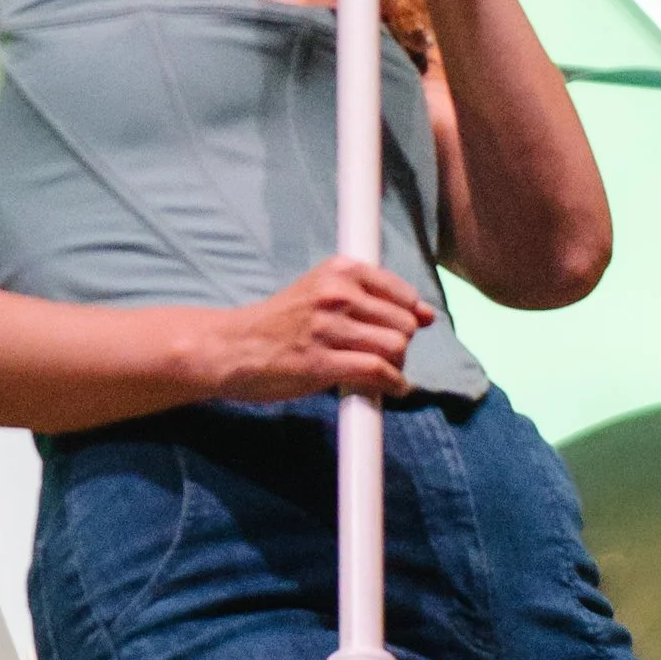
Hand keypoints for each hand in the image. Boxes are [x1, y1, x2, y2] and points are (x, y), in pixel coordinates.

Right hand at [210, 257, 432, 401]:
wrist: (232, 348)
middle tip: (379, 354)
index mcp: (339, 270)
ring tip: (377, 371)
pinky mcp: (321, 363)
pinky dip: (390, 385)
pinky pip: (377, 372)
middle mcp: (336, 294)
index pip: (402, 294)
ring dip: (394, 366)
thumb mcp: (323, 294)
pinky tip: (386, 388)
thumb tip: (428, 315)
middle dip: (400, 344)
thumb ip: (374, 299)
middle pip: (404, 323)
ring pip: (396, 347)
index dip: (408, 318)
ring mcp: (328, 328)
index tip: (397, 331)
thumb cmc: (280, 323)